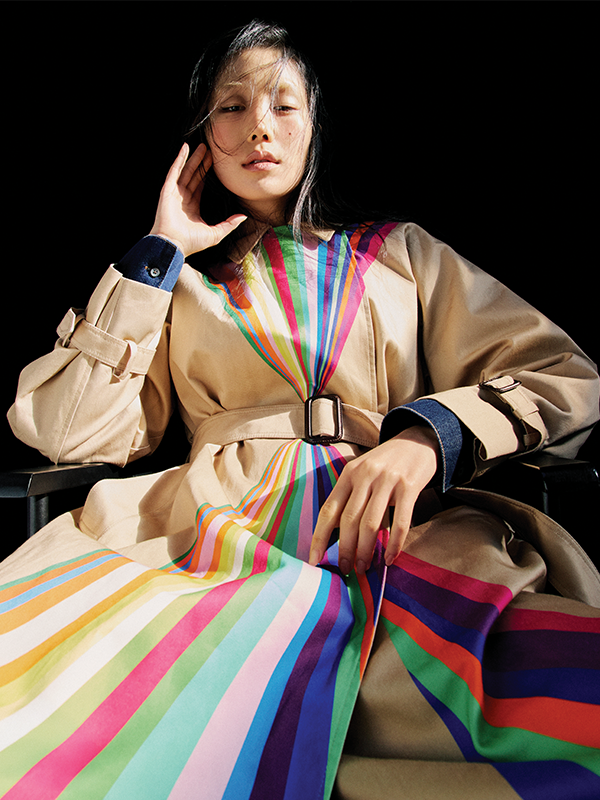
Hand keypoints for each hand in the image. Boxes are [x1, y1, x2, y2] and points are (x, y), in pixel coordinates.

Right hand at [149, 142, 246, 256]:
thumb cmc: (191, 243)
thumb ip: (229, 224)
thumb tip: (243, 217)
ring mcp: (175, 194)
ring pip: (186, 171)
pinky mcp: (168, 191)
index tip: (215, 163)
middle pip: (194, 176)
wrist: (174, 245)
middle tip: (211, 151)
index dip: (207, 174)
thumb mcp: (216, 234)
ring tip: (202, 146)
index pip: (200, 186)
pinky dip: (179, 160)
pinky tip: (185, 148)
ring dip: (193, 158)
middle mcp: (183, 199)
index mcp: (192, 207)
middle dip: (202, 163)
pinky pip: (174, 172)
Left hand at [308, 426, 439, 573]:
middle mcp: (365, 475)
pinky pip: (400, 522)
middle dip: (345, 549)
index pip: (328, 510)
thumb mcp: (362, 473)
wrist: (417, 441)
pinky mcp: (409, 486)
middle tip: (346, 569)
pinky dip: (394, 544)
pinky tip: (390, 558)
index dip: (319, 537)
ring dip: (366, 550)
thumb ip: (350, 497)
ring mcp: (387, 480)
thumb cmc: (385, 464)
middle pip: (349, 520)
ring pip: (371, 523)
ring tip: (364, 567)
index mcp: (348, 473)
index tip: (314, 559)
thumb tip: (335, 534)